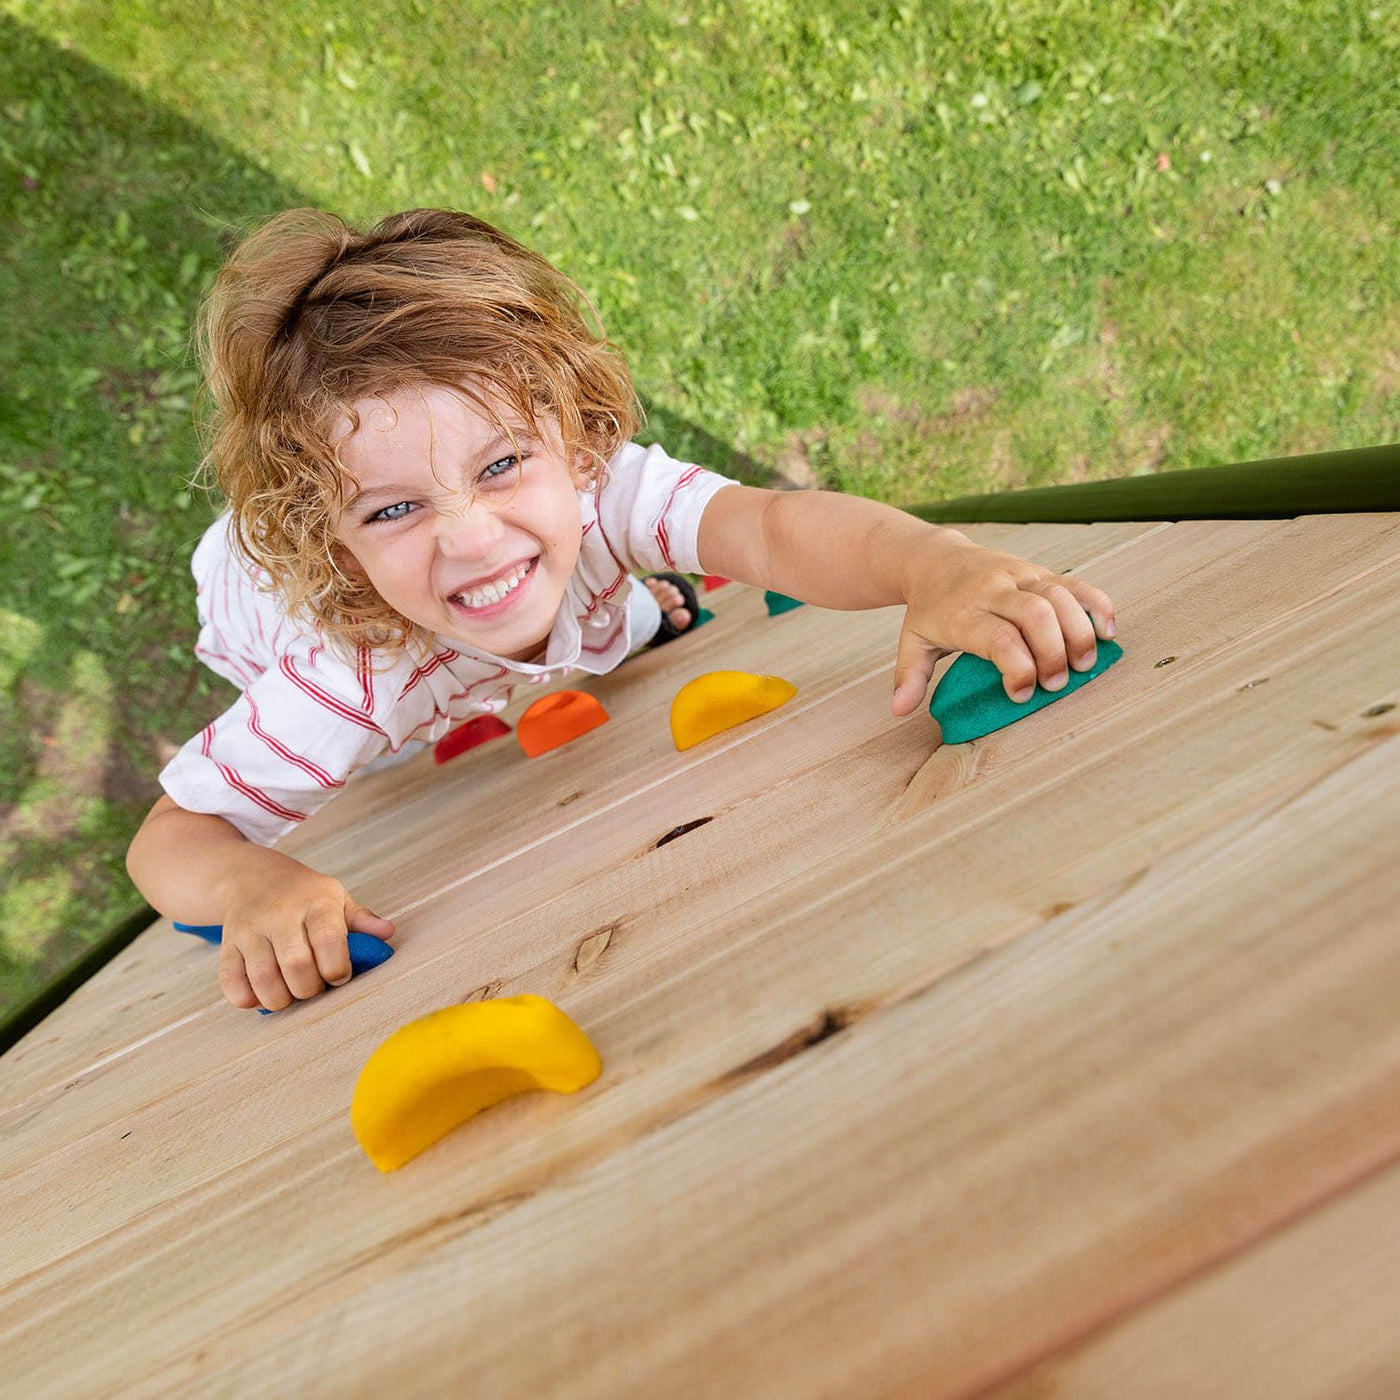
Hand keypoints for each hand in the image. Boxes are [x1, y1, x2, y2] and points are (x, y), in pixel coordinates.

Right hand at [217, 858, 395, 1011]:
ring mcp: (249, 930)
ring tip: (291, 993)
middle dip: (310, 989)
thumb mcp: (336, 897)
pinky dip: (248, 999)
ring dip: (281, 999)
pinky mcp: (228, 946)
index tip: (339, 976)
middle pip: (296, 965)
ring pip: (263, 979)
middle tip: (315, 988)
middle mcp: (280, 914)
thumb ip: (362, 919)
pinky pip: (231, 983)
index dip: (337, 969)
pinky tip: (263, 994)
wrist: (252, 877)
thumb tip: (388, 933)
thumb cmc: (304, 894)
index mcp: (315, 903)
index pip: (329, 940)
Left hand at [890, 528, 1117, 716]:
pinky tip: (1107, 630)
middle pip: (1035, 615)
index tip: (1021, 695)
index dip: (1018, 668)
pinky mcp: (1039, 570)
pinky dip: (1096, 604)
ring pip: (1059, 595)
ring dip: (1079, 631)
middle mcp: (993, 590)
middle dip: (1053, 652)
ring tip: (1086, 664)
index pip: (998, 638)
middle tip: (1058, 684)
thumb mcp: (912, 640)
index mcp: (963, 613)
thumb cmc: (928, 609)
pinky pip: (1074, 582)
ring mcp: (1019, 576)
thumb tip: (899, 710)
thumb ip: (909, 676)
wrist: (935, 559)